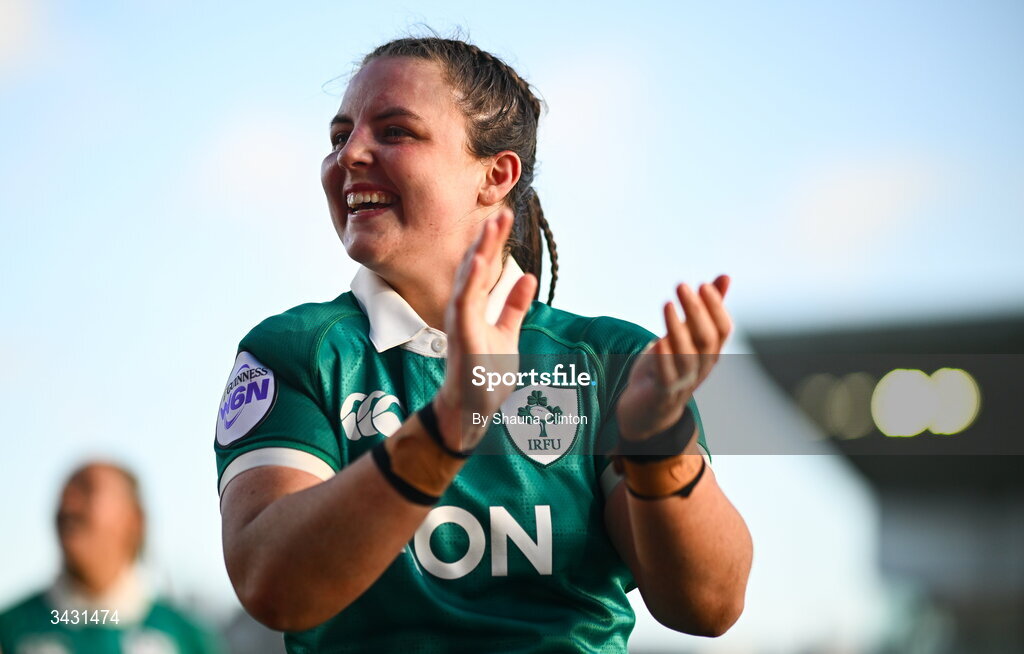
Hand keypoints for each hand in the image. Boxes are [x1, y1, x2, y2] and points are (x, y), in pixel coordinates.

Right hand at [435, 209, 537, 450]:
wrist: (472, 411)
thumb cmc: (485, 375)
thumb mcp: (508, 334)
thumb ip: (514, 306)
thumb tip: (527, 277)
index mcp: (474, 307)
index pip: (484, 269)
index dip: (493, 243)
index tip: (505, 219)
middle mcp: (463, 310)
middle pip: (475, 267)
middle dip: (487, 240)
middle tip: (502, 214)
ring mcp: (460, 321)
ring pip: (469, 279)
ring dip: (479, 252)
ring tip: (491, 227)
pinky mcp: (460, 336)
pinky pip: (464, 303)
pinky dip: (471, 281)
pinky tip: (480, 261)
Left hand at [616, 276, 731, 440]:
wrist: (648, 412)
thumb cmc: (668, 367)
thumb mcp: (686, 336)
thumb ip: (704, 309)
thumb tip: (724, 277)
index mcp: (710, 352)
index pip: (723, 329)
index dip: (716, 307)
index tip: (702, 284)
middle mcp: (701, 366)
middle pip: (707, 338)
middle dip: (697, 311)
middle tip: (682, 285)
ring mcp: (684, 381)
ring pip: (687, 356)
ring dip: (677, 328)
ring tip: (668, 304)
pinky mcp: (663, 393)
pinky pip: (667, 376)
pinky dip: (664, 359)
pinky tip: (659, 340)